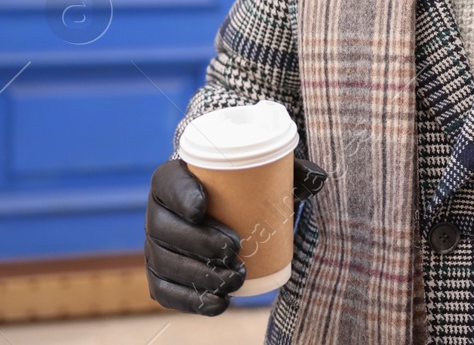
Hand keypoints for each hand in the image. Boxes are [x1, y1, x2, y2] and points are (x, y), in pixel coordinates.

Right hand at [145, 154, 327, 314]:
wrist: (221, 209)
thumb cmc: (241, 184)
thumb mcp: (262, 170)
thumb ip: (290, 170)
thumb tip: (319, 178)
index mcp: (171, 179)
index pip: (170, 185)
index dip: (181, 196)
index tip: (204, 207)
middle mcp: (156, 213)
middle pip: (167, 230)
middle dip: (198, 243)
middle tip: (235, 248)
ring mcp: (155, 248)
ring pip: (167, 264)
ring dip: (199, 275)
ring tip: (236, 277)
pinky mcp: (160, 276)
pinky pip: (166, 292)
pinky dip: (191, 301)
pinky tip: (218, 302)